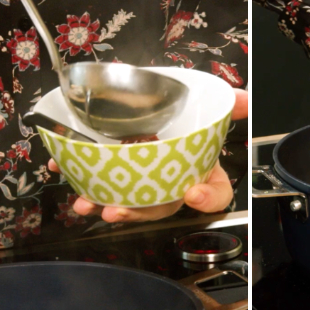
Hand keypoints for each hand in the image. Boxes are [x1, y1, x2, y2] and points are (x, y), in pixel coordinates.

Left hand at [49, 87, 246, 222]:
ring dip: (104, 205)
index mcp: (200, 168)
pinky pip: (98, 183)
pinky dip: (79, 178)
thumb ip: (228, 105)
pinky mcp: (114, 173)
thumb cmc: (183, 116)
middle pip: (162, 206)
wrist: (147, 107)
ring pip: (127, 202)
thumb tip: (245, 98)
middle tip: (117, 209)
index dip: (206, 199)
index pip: (216, 193)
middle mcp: (171, 181)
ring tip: (86, 204)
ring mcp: (141, 181)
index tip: (192, 193)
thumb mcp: (206, 107)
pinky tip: (64, 169)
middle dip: (139, 211)